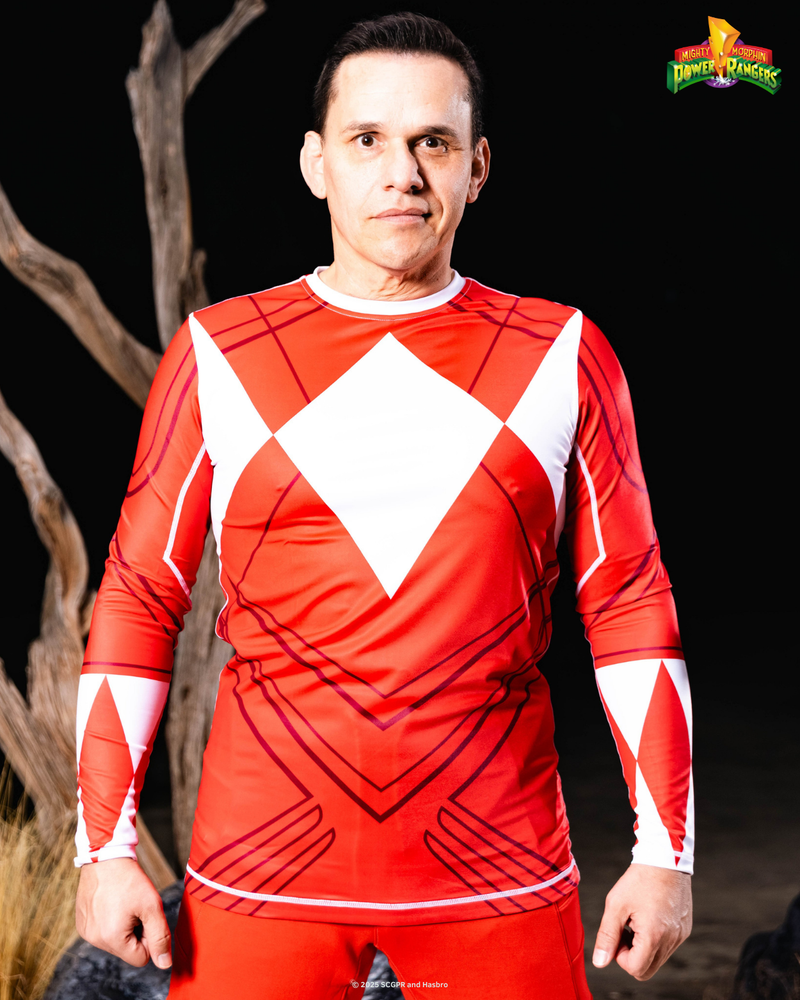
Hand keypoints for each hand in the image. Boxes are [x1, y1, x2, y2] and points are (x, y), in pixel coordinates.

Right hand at [76, 857, 171, 968]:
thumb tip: (165, 964)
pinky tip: (112, 901)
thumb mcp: (152, 906)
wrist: (106, 856)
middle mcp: (94, 940)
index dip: (149, 939)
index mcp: (111, 939)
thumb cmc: (129, 880)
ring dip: (124, 926)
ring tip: (123, 903)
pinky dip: (111, 920)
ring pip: (115, 941)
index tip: (147, 917)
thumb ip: (160, 937)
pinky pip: (102, 932)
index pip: (140, 958)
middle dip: (136, 932)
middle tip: (136, 907)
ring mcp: (85, 932)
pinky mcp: (81, 923)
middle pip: (127, 950)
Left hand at [592, 864, 691, 979]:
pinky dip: (655, 939)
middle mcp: (671, 940)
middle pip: (647, 970)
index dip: (619, 956)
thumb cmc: (638, 880)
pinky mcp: (684, 929)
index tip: (617, 933)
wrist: (665, 858)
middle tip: (624, 929)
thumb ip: (607, 936)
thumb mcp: (616, 905)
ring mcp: (680, 936)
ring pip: (658, 959)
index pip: (635, 969)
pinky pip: (668, 946)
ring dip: (642, 947)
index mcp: (654, 936)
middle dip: (631, 955)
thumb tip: (599, 962)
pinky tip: (648, 916)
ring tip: (635, 920)